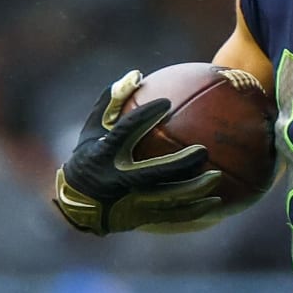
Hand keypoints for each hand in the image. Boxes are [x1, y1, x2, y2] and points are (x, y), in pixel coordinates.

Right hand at [52, 70, 222, 235]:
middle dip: (179, 164)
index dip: (144, 117)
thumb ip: (112, 101)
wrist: (76, 203)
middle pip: (152, 173)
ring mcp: (129, 202)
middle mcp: (117, 179)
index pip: (125, 132)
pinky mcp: (139, 217)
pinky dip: (194, 211)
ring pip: (166, 198)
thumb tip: (136, 74)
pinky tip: (217, 203)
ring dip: (193, 189)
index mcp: (104, 154)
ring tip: (216, 177)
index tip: (166, 102)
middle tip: (203, 151)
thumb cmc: (89, 156)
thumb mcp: (92, 129)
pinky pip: (172, 216)